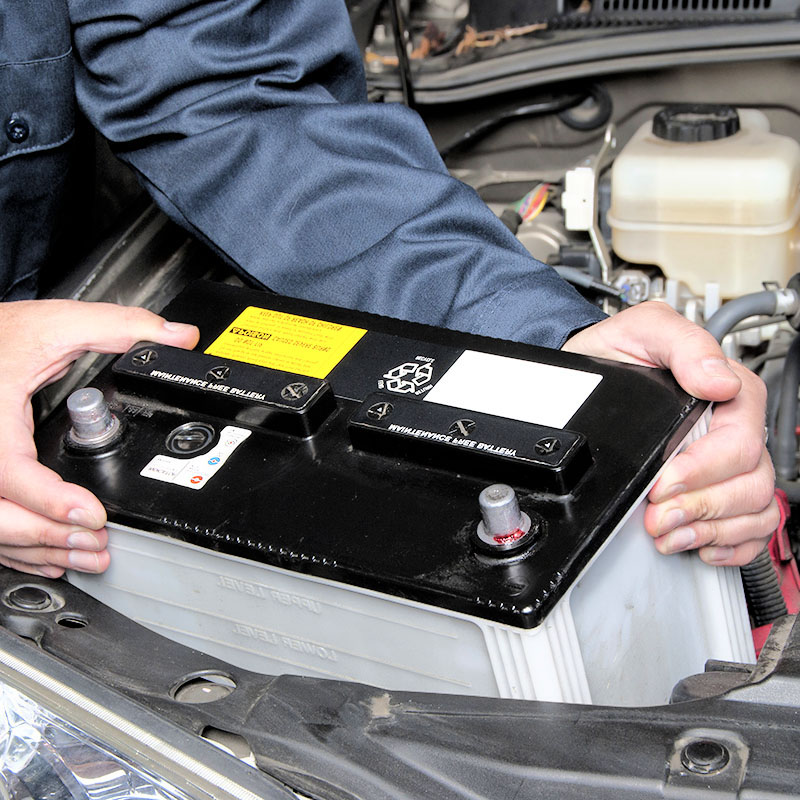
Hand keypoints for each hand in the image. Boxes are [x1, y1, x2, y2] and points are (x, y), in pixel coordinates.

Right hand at [0, 300, 198, 577]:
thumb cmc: (3, 336)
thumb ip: (121, 327)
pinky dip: (20, 547)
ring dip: (40, 549)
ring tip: (88, 555)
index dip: (50, 500)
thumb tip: (179, 337)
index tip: (91, 514)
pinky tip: (53, 555)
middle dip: (50, 536)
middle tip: (98, 542)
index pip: (9, 471)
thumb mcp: (60, 323)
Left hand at [563, 301, 777, 566]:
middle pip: (751, 482)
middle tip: (658, 516)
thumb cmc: (617, 353)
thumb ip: (682, 343)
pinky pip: (750, 529)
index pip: (741, 441)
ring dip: (712, 530)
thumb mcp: (642, 330)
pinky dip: (730, 545)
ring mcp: (726, 463)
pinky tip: (699, 543)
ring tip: (669, 533)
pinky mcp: (714, 488)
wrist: (589, 376)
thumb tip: (717, 380)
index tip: (664, 483)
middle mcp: (732, 429)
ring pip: (755, 509)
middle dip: (703, 506)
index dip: (703, 469)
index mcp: (727, 391)